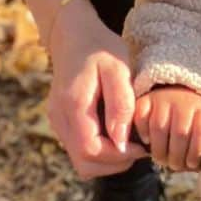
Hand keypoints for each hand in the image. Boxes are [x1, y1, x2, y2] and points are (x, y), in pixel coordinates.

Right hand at [0, 0, 145, 178]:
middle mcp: (59, 119)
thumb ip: (120, 105)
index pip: (91, 151)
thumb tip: (122, 141)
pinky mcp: (62, 124)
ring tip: (130, 140)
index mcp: (72, 106)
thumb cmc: (101, 49)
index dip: (120, 156)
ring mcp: (58, 124)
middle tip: (139, 146)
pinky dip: (101, 152)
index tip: (142, 146)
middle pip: (85, 164)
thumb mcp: (118, 69)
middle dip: (116, 163)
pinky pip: (80, 151)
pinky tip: (117, 133)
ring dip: (109, 160)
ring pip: (82, 162)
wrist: (74, 36)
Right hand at [133, 86, 200, 171]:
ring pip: (159, 128)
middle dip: (176, 157)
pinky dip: (143, 134)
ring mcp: (164, 99)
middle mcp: (185, 102)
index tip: (191, 164)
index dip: (196, 153)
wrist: (178, 98)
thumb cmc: (192, 124)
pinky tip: (148, 141)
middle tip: (173, 166)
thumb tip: (193, 168)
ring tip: (161, 159)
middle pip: (180, 133)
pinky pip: (141, 118)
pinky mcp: (146, 100)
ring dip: (159, 151)